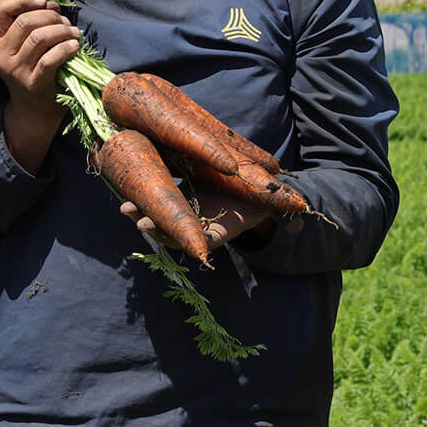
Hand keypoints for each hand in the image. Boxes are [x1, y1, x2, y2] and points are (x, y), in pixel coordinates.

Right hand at [0, 0, 80, 171]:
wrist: (33, 111)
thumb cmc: (31, 71)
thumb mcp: (21, 47)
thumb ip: (31, 23)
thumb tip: (51, 5)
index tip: (43, 2)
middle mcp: (1, 55)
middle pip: (25, 21)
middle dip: (50, 16)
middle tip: (65, 22)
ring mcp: (16, 70)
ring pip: (39, 37)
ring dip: (62, 30)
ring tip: (74, 33)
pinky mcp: (33, 83)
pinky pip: (50, 58)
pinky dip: (66, 48)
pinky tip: (75, 46)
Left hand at [120, 190, 302, 251]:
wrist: (244, 195)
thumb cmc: (259, 202)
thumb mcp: (270, 206)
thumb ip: (285, 214)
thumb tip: (302, 224)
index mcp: (216, 232)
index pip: (197, 241)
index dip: (182, 238)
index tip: (166, 234)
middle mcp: (197, 227)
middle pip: (171, 232)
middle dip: (154, 228)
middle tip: (138, 221)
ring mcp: (184, 215)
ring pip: (159, 219)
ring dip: (141, 214)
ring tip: (125, 207)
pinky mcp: (176, 198)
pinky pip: (157, 200)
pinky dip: (143, 196)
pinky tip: (128, 185)